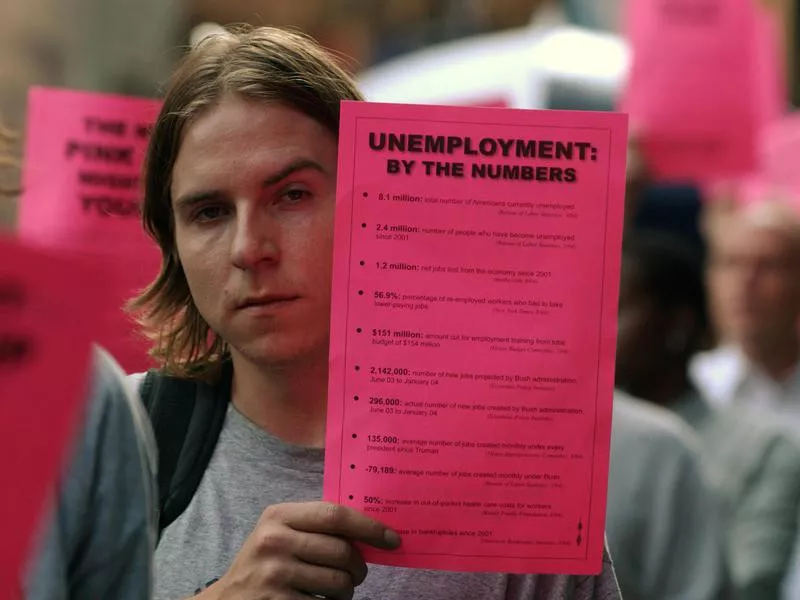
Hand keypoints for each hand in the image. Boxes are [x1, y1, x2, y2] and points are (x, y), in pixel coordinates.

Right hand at [202, 501, 400, 599]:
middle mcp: (274, 541)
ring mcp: (274, 574)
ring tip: (338, 591)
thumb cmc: (265, 562)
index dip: (369, 527)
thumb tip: (371, 531)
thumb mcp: (280, 532)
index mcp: (279, 516)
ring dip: (348, 591)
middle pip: (341, 551)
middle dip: (359, 566)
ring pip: (338, 582)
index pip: (335, 515)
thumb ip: (316, 526)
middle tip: (358, 572)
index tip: (392, 539)